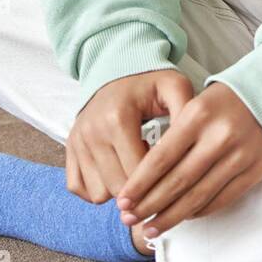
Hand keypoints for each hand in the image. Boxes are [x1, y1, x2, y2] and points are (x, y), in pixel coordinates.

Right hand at [65, 69, 193, 203]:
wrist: (116, 67)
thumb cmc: (150, 82)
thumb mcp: (175, 87)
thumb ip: (186, 114)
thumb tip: (192, 148)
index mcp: (118, 119)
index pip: (138, 173)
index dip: (159, 182)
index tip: (171, 176)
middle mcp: (92, 132)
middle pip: (118, 189)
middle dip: (142, 190)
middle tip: (156, 174)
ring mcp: (77, 142)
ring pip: (99, 194)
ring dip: (120, 191)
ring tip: (136, 168)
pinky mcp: (69, 149)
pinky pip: (78, 188)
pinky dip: (98, 189)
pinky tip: (117, 172)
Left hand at [115, 82, 261, 237]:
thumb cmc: (224, 102)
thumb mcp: (195, 107)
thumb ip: (175, 138)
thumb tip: (146, 180)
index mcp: (198, 116)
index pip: (161, 158)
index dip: (140, 184)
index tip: (123, 201)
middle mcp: (219, 136)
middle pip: (178, 181)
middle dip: (150, 205)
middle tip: (129, 219)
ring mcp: (240, 155)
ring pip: (199, 196)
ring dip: (172, 216)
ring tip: (152, 228)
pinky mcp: (255, 170)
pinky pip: (222, 199)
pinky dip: (200, 211)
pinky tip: (184, 217)